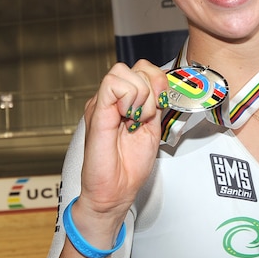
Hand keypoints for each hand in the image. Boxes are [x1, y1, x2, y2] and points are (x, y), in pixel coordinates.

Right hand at [78, 59, 166, 218]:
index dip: (159, 82)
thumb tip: (162, 81)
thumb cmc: (130, 166)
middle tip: (145, 117)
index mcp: (125, 101)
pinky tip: (127, 118)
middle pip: (137, 67)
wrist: (116, 190)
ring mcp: (102, 103)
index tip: (159, 106)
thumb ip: (156, 102)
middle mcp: (112, 99)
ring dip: (140, 96)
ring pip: (124, 71)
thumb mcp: (152, 127)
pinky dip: (128, 98)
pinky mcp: (96, 111)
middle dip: (151, 90)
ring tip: (134, 121)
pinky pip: (113, 84)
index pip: (144, 69)